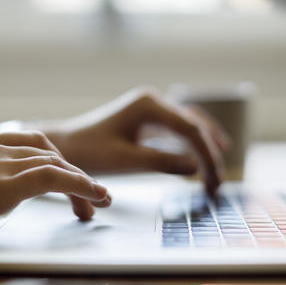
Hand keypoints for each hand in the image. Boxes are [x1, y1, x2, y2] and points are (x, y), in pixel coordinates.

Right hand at [0, 131, 109, 258]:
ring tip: (97, 203)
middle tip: (88, 198)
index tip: (68, 182)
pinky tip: (95, 196)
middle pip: (46, 149)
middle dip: (72, 171)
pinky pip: (53, 178)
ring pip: (55, 162)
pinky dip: (80, 185)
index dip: (55, 161)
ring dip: (82, 183)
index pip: (28, 143)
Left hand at [44, 87, 227, 194]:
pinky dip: (194, 144)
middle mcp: (154, 101)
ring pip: (191, 124)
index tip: (214, 182)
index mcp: (148, 105)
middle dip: (210, 153)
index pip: (191, 130)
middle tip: (219, 183)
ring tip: (219, 171)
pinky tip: (204, 158)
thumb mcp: (125, 160)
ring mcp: (152, 108)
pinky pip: (180, 128)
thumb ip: (160, 162)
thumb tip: (196, 168)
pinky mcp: (148, 119)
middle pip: (195, 125)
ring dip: (206, 147)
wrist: (66, 145)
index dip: (207, 156)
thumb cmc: (89, 152)